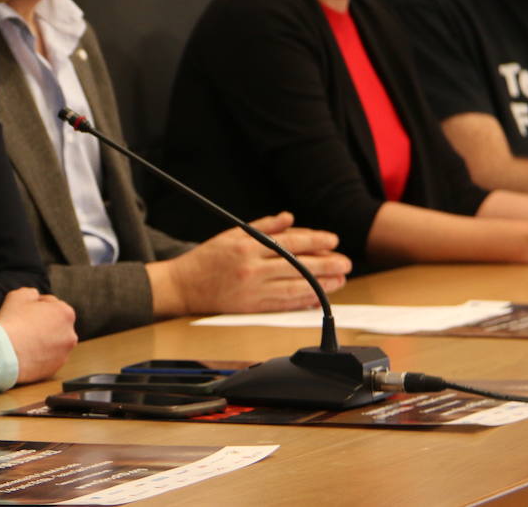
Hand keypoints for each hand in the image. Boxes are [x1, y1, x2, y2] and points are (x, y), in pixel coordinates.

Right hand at [0, 287, 76, 383]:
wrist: (5, 353)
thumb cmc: (12, 322)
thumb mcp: (19, 295)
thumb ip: (32, 293)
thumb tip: (35, 297)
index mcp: (65, 313)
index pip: (51, 304)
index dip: (36, 306)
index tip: (25, 311)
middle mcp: (70, 334)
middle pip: (55, 324)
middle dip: (43, 324)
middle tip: (25, 326)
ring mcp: (64, 354)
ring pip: (53, 342)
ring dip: (43, 340)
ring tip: (25, 340)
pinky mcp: (55, 369)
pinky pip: (48, 358)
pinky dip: (40, 355)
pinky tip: (26, 353)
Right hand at [149, 211, 351, 315]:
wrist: (182, 287)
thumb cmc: (205, 259)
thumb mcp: (231, 234)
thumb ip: (263, 226)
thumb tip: (289, 218)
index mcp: (247, 248)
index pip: (288, 242)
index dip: (313, 241)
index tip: (332, 240)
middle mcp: (251, 270)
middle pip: (296, 266)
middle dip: (325, 264)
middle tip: (345, 262)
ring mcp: (252, 291)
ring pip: (294, 287)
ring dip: (320, 285)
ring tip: (339, 280)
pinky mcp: (251, 308)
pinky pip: (283, 305)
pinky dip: (303, 302)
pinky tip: (318, 298)